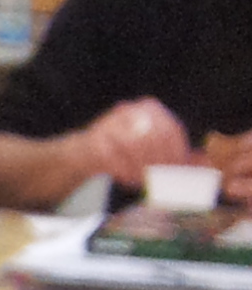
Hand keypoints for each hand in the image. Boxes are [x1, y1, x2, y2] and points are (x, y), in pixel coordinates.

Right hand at [75, 97, 191, 187]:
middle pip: (154, 137)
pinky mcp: (94, 139)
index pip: (171, 130)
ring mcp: (110, 123)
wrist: (83, 153)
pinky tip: (127, 180)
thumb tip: (206, 163)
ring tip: (143, 182)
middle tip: (162, 180)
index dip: (178, 153)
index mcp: (150, 108)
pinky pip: (113, 157)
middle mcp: (130, 110)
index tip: (178, 171)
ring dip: (140, 168)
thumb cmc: (125, 151)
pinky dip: (123, 172)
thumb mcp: (153, 148)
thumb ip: (178, 154)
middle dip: (160, 162)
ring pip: (133, 146)